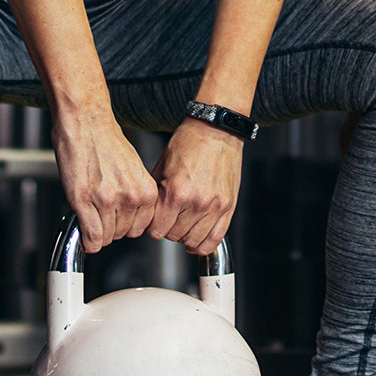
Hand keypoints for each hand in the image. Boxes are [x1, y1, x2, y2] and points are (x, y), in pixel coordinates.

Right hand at [52, 108, 158, 252]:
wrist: (86, 124)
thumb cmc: (107, 142)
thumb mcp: (134, 170)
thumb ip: (136, 195)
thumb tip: (131, 217)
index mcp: (146, 190)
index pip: (141, 228)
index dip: (126, 225)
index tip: (118, 220)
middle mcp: (131, 197)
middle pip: (123, 234)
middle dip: (111, 226)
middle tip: (101, 211)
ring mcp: (108, 200)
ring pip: (106, 237)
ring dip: (97, 231)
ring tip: (91, 212)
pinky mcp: (85, 201)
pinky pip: (91, 236)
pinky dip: (87, 240)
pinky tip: (84, 233)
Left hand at [150, 118, 244, 255]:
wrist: (216, 131)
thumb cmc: (189, 143)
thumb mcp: (161, 166)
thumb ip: (155, 194)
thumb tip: (147, 215)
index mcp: (175, 192)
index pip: (156, 229)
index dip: (152, 226)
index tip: (153, 220)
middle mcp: (196, 202)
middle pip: (173, 236)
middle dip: (167, 229)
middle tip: (168, 218)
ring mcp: (214, 207)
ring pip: (193, 241)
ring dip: (184, 236)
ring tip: (182, 224)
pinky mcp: (228, 207)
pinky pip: (215, 239)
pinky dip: (203, 245)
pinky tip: (196, 240)